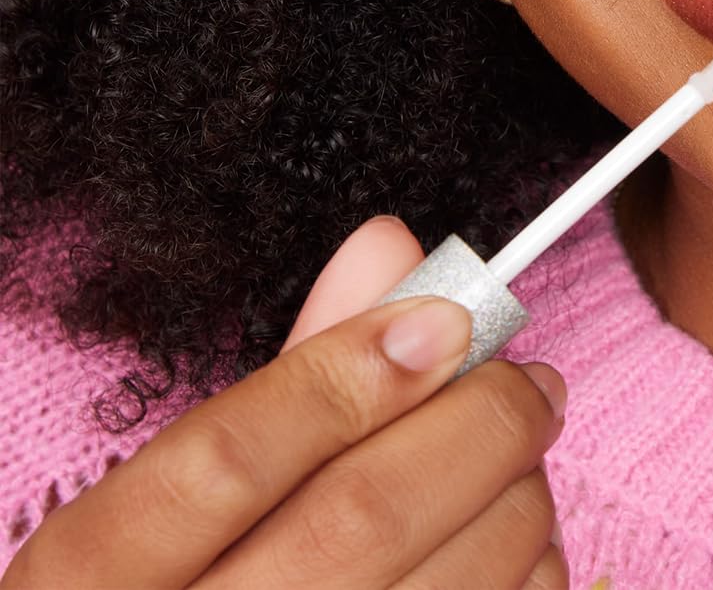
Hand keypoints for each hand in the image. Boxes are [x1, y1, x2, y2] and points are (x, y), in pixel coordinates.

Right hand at [5, 218, 568, 588]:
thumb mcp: (176, 506)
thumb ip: (290, 373)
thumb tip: (390, 246)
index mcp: (92, 581)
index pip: (225, 457)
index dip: (349, 373)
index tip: (445, 318)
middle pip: (359, 518)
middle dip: (478, 424)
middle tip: (531, 382)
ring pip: (444, 587)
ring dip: (518, 501)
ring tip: (524, 463)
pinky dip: (529, 577)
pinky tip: (519, 549)